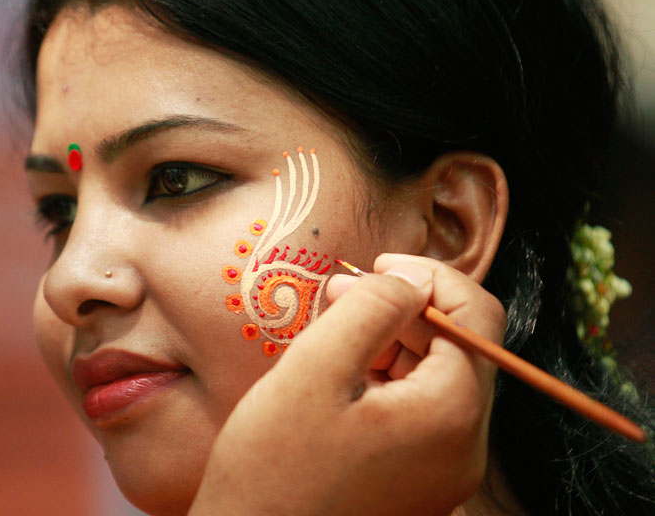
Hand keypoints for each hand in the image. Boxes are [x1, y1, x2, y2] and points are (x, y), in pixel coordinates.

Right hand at [189, 254, 505, 515]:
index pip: (477, 315)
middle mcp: (464, 448)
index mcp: (451, 413)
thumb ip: (371, 308)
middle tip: (340, 297)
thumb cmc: (274, 469)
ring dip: (390, 344)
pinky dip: (383, 381)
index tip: (375, 267)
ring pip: (434, 377)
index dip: (429, 276)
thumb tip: (406, 280)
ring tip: (331, 341)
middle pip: (457, 346)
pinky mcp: (417, 484)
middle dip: (403, 309)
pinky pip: (416, 412)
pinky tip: (335, 381)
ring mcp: (442, 471)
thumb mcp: (316, 369)